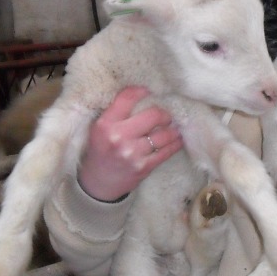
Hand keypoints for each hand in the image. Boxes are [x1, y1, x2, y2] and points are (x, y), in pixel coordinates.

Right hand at [77, 87, 182, 201]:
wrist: (98, 184)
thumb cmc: (101, 151)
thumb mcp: (100, 129)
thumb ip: (116, 113)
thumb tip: (142, 95)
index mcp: (106, 124)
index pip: (127, 98)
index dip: (141, 91)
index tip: (148, 92)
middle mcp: (119, 137)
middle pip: (153, 115)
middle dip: (163, 113)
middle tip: (164, 114)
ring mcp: (133, 153)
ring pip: (164, 134)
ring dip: (172, 128)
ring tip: (174, 125)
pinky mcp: (144, 167)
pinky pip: (167, 151)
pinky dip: (175, 143)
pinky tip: (178, 138)